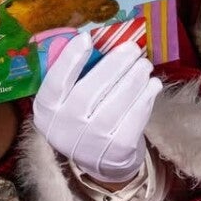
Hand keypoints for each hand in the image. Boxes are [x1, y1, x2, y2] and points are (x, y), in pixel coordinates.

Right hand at [32, 31, 160, 184]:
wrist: (100, 162)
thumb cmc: (84, 119)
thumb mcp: (67, 102)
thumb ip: (75, 76)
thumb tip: (97, 40)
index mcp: (47, 110)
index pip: (56, 82)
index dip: (70, 59)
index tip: (87, 38)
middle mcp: (65, 127)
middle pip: (90, 91)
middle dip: (114, 65)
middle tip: (132, 48)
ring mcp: (91, 142)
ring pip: (115, 104)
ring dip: (134, 79)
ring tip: (144, 64)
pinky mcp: (117, 150)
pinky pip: (134, 119)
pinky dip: (145, 99)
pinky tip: (152, 85)